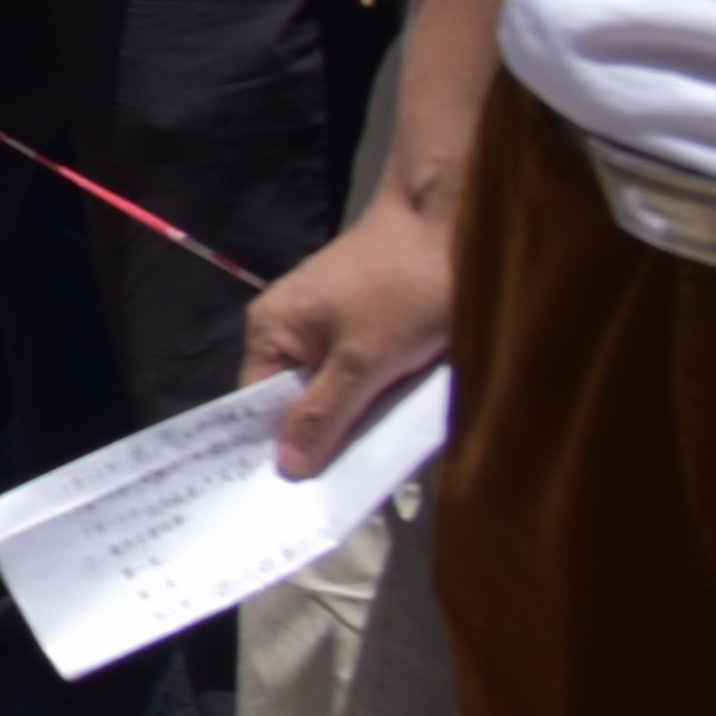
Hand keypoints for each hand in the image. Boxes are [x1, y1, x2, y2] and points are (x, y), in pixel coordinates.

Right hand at [240, 184, 456, 478]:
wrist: (457, 219)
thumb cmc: (406, 287)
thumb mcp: (366, 360)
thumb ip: (323, 415)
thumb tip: (285, 468)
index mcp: (271, 330)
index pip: (258, 406)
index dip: (278, 448)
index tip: (298, 496)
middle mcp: (289, 326)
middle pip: (297, 400)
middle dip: (324, 437)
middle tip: (346, 484)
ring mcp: (328, 322)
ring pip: (334, 388)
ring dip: (359, 415)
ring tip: (376, 453)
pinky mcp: (365, 320)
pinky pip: (360, 371)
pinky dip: (379, 392)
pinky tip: (398, 412)